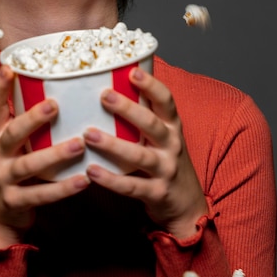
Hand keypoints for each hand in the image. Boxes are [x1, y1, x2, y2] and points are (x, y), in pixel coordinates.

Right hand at [0, 65, 89, 247]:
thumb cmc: (12, 167)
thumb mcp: (11, 143)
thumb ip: (26, 120)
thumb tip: (56, 87)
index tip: (10, 68)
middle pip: (12, 133)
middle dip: (32, 119)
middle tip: (54, 105)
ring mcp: (4, 179)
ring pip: (28, 165)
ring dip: (54, 154)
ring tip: (79, 144)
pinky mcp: (15, 202)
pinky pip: (41, 195)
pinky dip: (63, 188)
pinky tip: (84, 180)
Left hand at [83, 67, 207, 238]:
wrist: (187, 204)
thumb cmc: (165, 160)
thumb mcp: (163, 134)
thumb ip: (144, 114)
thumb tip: (111, 83)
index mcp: (172, 126)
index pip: (166, 101)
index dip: (151, 85)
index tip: (133, 72)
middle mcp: (172, 145)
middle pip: (151, 124)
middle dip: (128, 109)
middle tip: (104, 95)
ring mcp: (166, 170)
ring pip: (139, 156)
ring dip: (112, 145)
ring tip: (88, 134)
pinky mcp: (156, 193)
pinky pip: (131, 186)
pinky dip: (110, 179)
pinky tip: (90, 171)